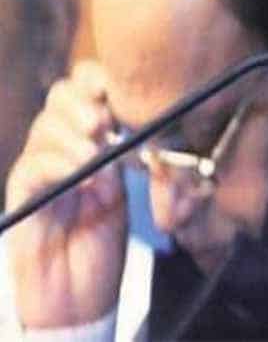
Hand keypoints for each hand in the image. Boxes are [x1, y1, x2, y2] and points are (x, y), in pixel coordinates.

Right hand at [5, 61, 128, 329]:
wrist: (78, 288)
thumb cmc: (104, 234)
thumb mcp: (128, 184)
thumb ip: (130, 149)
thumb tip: (146, 116)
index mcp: (88, 133)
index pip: (85, 85)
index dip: (99, 78)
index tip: (120, 88)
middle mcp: (60, 142)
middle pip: (61, 95)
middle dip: (85, 100)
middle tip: (105, 122)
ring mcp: (38, 165)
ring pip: (46, 125)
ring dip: (73, 133)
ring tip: (96, 151)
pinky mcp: (22, 192)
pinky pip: (33, 165)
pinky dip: (59, 163)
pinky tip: (82, 173)